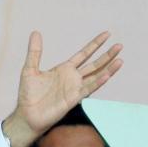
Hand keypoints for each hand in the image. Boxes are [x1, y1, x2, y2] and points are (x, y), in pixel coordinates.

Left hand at [2, 31, 122, 146]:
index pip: (84, 54)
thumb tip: (35, 32)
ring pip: (96, 76)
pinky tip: (107, 74)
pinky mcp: (74, 98)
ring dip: (108, 68)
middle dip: (107, 55)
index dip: (95, 45)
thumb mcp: (30, 68)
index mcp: (64, 69)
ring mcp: (75, 88)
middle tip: (119, 45)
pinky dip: (98, 82)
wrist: (27, 114)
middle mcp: (73, 78)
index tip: (107, 35)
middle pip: (94, 64)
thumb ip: (35, 51)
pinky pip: (89, 88)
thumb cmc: (28, 94)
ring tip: (120, 59)